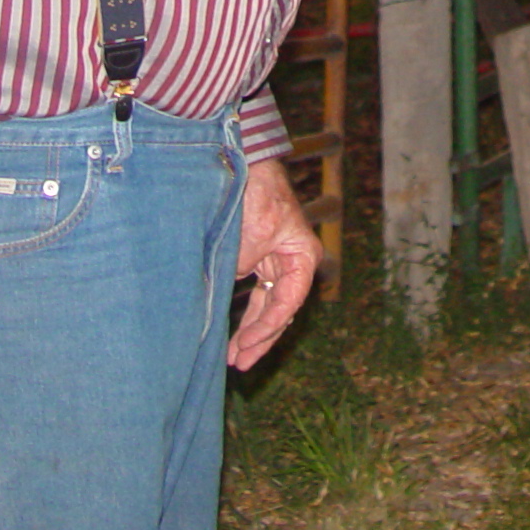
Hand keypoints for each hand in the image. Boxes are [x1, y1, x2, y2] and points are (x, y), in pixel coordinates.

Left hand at [229, 156, 322, 370]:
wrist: (243, 165)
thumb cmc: (253, 197)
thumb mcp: (249, 239)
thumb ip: (243, 273)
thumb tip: (226, 302)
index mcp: (302, 256)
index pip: (288, 302)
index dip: (267, 327)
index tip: (244, 345)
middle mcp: (296, 262)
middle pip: (281, 311)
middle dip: (260, 339)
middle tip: (240, 364)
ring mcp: (279, 263)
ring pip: (271, 307)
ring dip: (254, 331)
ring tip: (236, 357)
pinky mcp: (262, 261)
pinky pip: (260, 296)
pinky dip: (249, 314)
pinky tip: (237, 334)